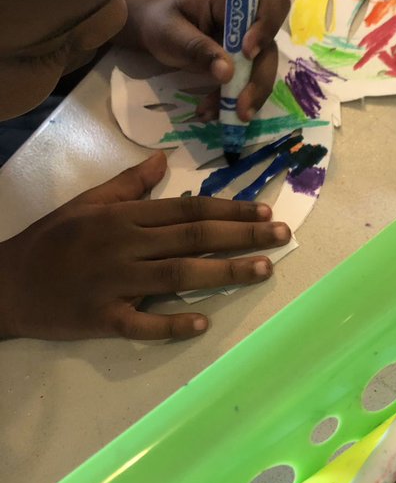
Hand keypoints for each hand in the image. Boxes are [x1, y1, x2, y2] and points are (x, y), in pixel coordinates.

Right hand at [0, 152, 290, 340]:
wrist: (7, 283)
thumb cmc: (51, 240)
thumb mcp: (87, 202)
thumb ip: (128, 183)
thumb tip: (164, 157)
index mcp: (123, 216)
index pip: (187, 210)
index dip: (229, 209)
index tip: (264, 211)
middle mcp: (124, 245)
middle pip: (193, 238)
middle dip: (242, 235)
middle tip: (282, 235)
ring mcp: (114, 283)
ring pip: (178, 276)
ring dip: (224, 273)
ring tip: (263, 269)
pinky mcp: (102, 318)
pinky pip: (141, 324)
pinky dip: (171, 325)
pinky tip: (202, 324)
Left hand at [120, 0, 290, 121]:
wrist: (156, 33)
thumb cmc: (163, 23)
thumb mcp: (172, 32)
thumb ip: (198, 48)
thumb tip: (226, 73)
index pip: (271, 1)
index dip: (266, 26)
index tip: (247, 52)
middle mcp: (248, 18)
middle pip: (270, 46)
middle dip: (259, 79)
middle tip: (242, 105)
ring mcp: (248, 41)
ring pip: (263, 70)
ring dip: (249, 96)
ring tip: (228, 116)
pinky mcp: (243, 63)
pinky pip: (247, 84)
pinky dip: (234, 102)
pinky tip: (212, 112)